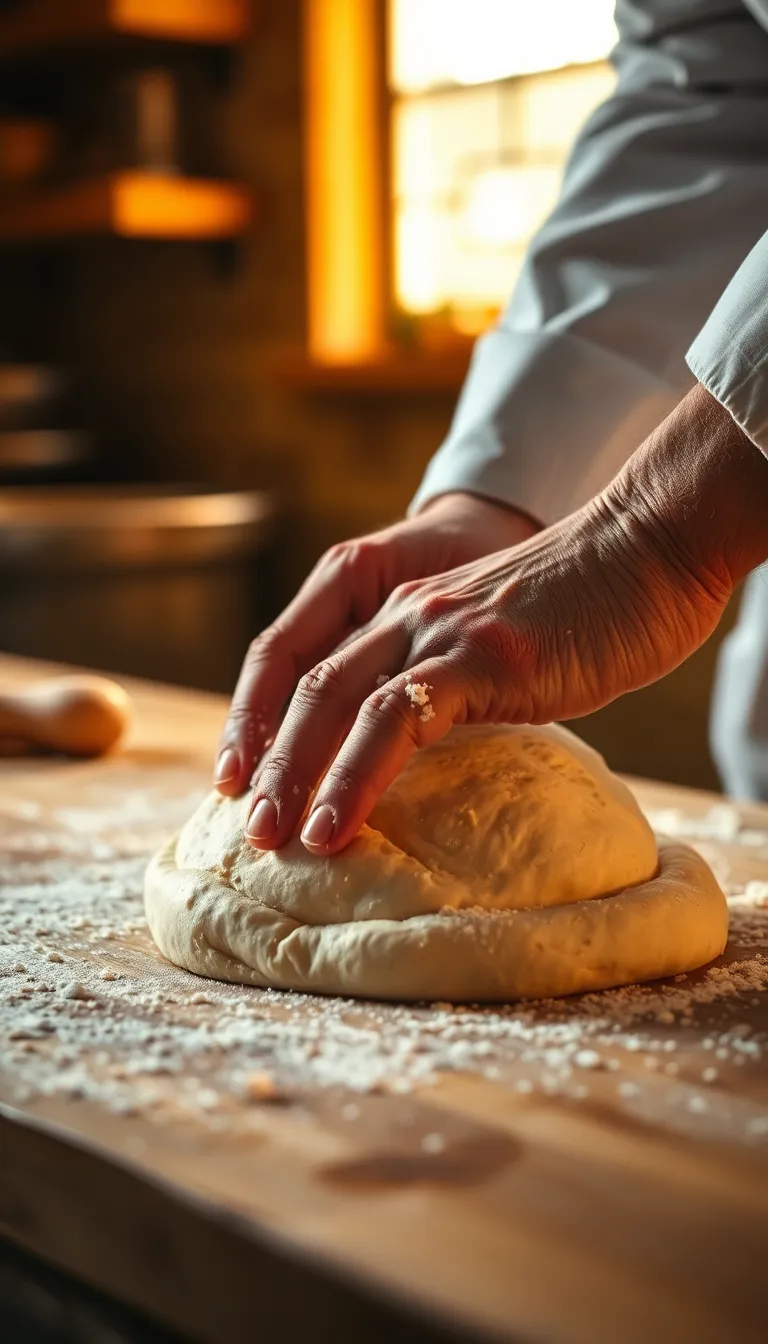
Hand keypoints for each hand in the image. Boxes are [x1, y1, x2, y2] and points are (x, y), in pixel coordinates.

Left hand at [245, 385, 767, 854]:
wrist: (654, 549)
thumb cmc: (596, 610)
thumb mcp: (508, 648)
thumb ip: (466, 686)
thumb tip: (448, 753)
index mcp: (407, 611)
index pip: (306, 661)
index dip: (263, 720)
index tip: (246, 782)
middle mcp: (406, 612)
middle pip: (304, 686)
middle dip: (265, 760)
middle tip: (247, 831)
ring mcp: (440, 629)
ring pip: (333, 701)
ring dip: (294, 776)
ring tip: (272, 841)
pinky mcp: (479, 655)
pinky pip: (396, 719)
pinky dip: (356, 776)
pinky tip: (337, 825)